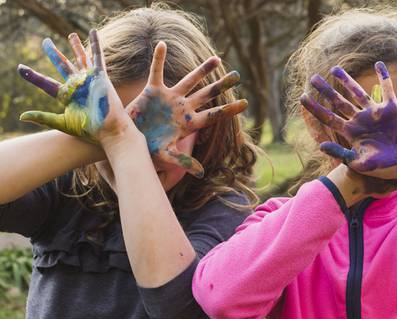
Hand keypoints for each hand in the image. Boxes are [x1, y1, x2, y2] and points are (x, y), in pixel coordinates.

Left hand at [18, 30, 129, 143]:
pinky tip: (93, 32)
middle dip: (54, 53)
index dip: (32, 76)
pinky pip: (97, 56)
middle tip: (46, 42)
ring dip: (75, 47)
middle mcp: (76, 86)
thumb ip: (43, 117)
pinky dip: (95, 44)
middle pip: (62, 65)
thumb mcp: (62, 123)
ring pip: (80, 58)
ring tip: (71, 35)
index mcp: (66, 96)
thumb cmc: (89, 130)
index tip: (20, 68)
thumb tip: (22, 116)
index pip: (45, 83)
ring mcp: (88, 80)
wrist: (109, 130)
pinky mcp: (100, 76)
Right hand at [127, 42, 246, 177]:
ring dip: (202, 69)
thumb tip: (202, 174)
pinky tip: (162, 44)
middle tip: (237, 75)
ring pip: (189, 80)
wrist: (127, 142)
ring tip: (218, 58)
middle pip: (207, 94)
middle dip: (221, 84)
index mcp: (189, 123)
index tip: (246, 103)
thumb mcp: (166, 156)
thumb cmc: (147, 150)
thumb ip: (183, 163)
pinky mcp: (153, 91)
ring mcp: (169, 98)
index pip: (214, 115)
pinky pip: (156, 71)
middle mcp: (183, 108)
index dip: (229, 109)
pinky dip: (158, 58)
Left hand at [300, 61, 396, 181]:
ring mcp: (375, 113)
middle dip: (326, 90)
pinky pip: (387, 89)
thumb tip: (320, 146)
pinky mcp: (391, 108)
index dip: (315, 108)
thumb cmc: (383, 167)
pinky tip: (378, 64)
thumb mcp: (359, 163)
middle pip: (339, 101)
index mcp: (351, 132)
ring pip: (357, 92)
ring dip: (346, 81)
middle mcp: (360, 120)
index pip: (329, 117)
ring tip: (334, 69)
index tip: (302, 97)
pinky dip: (384, 76)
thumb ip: (341, 154)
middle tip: (313, 78)